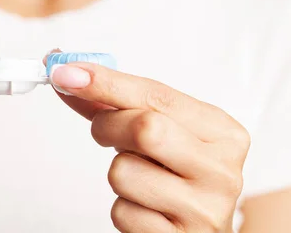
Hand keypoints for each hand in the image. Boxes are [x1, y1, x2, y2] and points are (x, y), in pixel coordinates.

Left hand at [49, 62, 249, 232]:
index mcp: (223, 132)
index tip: (68, 73)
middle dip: (108, 126)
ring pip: (123, 172)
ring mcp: (205, 210)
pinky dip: (122, 207)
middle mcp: (222, 170)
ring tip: (140, 178)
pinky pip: (122, 212)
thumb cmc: (174, 175)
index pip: (157, 96)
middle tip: (105, 132)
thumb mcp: (159, 131)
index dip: (107, 82)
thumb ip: (115, 102)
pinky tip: (145, 208)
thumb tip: (68, 74)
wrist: (195, 231)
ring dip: (117, 173)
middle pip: (146, 128)